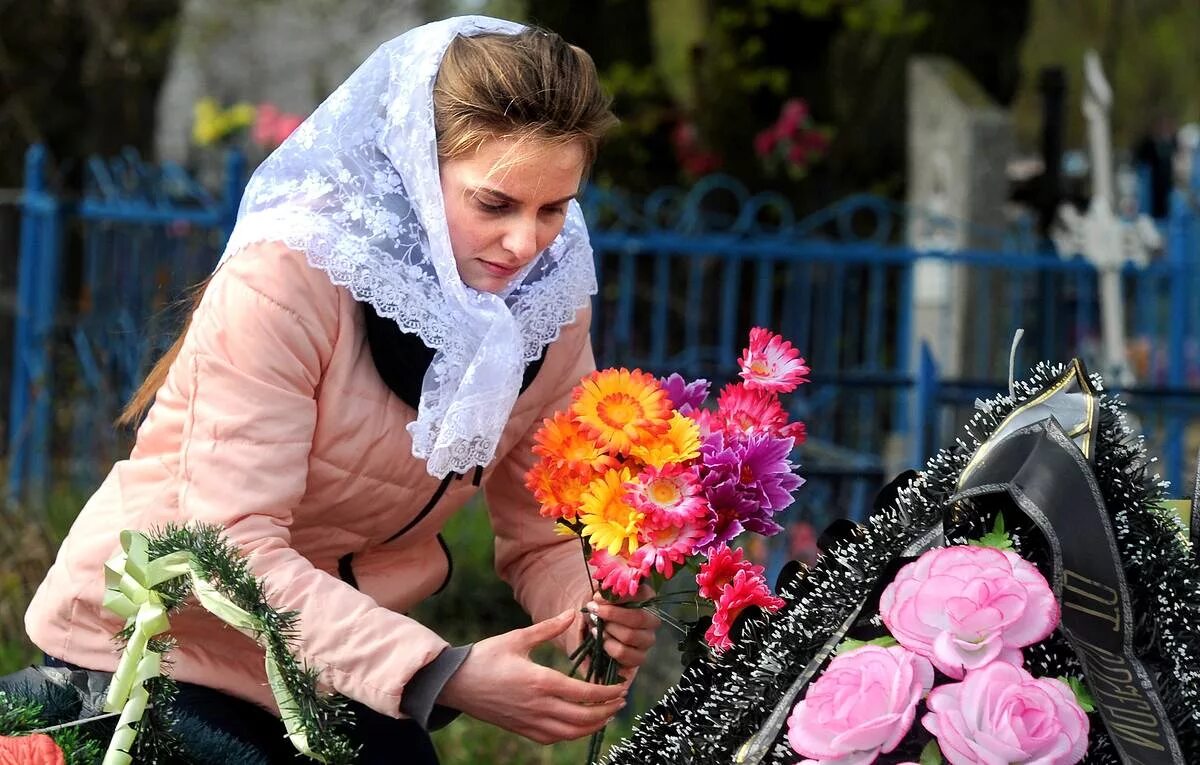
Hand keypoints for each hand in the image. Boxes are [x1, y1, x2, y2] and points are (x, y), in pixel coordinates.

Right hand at [438, 609, 628, 743]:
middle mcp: (538, 705)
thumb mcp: (517, 637)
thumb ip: (548, 628)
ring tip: (606, 715)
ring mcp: (529, 721)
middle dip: (606, 711)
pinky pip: (553, 738)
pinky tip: (579, 725)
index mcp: (540, 681)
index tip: (621, 687)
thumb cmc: (485, 656)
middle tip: (621, 702)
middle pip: (582, 717)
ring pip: (570, 732)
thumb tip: (573, 613)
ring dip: (592, 726)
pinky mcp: (521, 729)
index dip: (607, 693)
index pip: (584, 693)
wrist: (454, 682)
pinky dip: (571, 735)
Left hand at [587, 585, 660, 679]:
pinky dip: (610, 647)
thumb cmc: (602, 606)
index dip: (618, 597)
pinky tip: (602, 640)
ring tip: (596, 627)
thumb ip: (603, 593)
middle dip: (611, 614)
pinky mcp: (640, 656)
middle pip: (638, 618)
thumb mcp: (602, 595)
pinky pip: (626, 654)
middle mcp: (652, 619)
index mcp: (647, 598)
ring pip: (630, 636)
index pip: (641, 594)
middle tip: (593, 611)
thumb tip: (599, 598)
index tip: (597, 598)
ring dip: (609, 631)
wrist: (597, 624)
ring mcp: (648, 639)